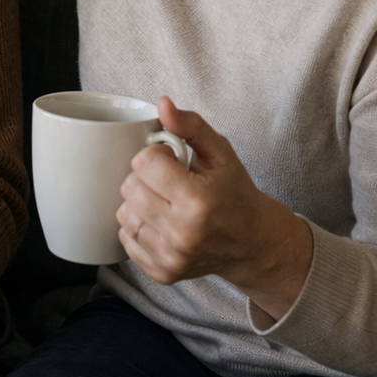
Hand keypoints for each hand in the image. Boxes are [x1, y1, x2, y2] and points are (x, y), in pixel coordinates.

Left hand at [115, 98, 312, 322]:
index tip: (172, 160)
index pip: (145, 162)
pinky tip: (162, 222)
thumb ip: (191, 126)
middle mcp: (183, 232)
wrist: (252, 243)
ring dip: (139, 202)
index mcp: (198, 199)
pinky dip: (139, 226)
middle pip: (130, 187)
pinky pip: (126, 238)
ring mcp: (171, 256)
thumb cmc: (235, 194)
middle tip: (168, 181)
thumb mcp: (221, 153)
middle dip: (145, 177)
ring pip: (124, 213)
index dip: (156, 154)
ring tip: (165, 202)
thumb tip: (162, 104)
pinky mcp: (162, 272)